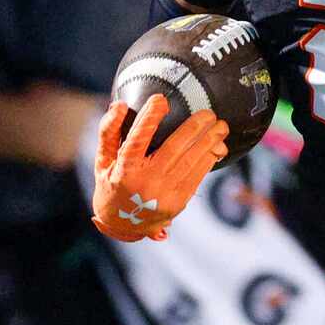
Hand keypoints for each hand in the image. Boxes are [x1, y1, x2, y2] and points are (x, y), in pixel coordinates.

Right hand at [92, 96, 226, 241]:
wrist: (122, 224)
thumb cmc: (112, 184)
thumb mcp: (103, 160)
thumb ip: (108, 131)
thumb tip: (120, 105)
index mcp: (124, 170)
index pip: (136, 140)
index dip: (149, 119)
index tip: (161, 99)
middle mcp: (145, 182)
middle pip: (173, 150)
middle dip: (194, 129)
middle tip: (208, 113)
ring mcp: (164, 194)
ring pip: (190, 162)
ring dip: (209, 142)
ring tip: (221, 126)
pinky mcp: (178, 202)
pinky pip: (197, 176)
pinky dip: (209, 159)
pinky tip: (218, 146)